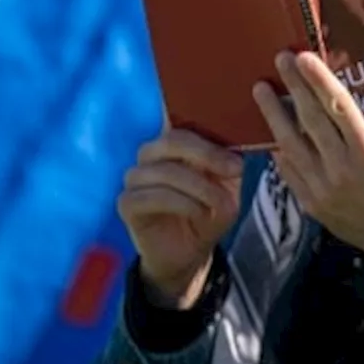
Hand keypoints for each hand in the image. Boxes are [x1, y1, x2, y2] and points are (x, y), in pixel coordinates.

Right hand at [116, 128, 243, 309]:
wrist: (190, 252)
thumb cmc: (209, 211)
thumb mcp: (228, 186)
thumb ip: (230, 162)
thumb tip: (237, 145)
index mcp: (174, 141)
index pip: (175, 113)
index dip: (197, 110)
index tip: (225, 122)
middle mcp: (150, 153)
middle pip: (172, 139)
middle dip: (207, 154)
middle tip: (235, 170)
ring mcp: (135, 177)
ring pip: (166, 171)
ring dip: (199, 187)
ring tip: (220, 204)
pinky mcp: (127, 203)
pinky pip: (153, 196)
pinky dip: (183, 204)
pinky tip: (199, 214)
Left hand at [252, 51, 363, 257]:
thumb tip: (349, 87)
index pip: (340, 109)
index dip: (320, 81)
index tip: (304, 58)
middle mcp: (342, 169)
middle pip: (311, 121)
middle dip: (294, 87)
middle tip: (280, 59)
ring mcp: (322, 188)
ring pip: (291, 145)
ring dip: (273, 114)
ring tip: (260, 89)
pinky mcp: (309, 202)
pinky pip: (288, 170)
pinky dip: (278, 148)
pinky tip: (267, 129)